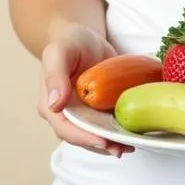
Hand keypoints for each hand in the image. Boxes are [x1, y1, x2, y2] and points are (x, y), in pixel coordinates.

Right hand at [38, 22, 133, 156]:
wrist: (83, 36)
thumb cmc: (69, 41)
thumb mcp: (60, 52)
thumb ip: (55, 75)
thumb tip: (54, 104)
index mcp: (51, 106)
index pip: (65, 129)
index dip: (84, 138)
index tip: (104, 142)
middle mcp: (66, 116)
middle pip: (82, 138)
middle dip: (102, 146)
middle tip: (124, 148)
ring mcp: (82, 115)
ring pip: (95, 136)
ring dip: (112, 144)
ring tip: (132, 144)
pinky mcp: (97, 111)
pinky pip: (107, 125)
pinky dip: (119, 131)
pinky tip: (134, 132)